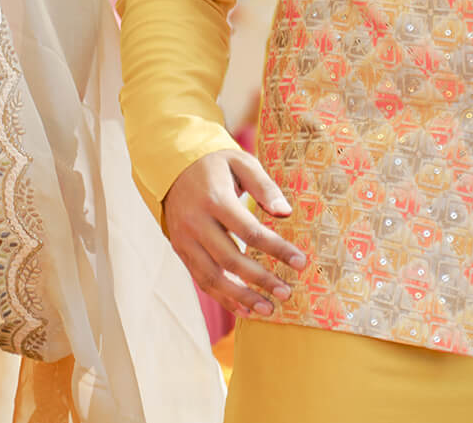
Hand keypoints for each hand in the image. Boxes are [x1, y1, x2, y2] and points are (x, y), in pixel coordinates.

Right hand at [161, 148, 305, 319]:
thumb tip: (285, 213)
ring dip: (241, 297)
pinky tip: (243, 309)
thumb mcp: (241, 162)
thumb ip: (264, 186)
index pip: (250, 231)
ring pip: (212, 277)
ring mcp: (185, 239)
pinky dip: (222, 297)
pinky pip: (201, 280)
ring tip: (268, 310)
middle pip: (230, 259)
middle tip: (287, 293)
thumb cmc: (214, 163)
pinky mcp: (180, 250)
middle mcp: (196, 222)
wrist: (170, 165)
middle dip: (261, 279)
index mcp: (214, 199)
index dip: (277, 249)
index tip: (301, 262)